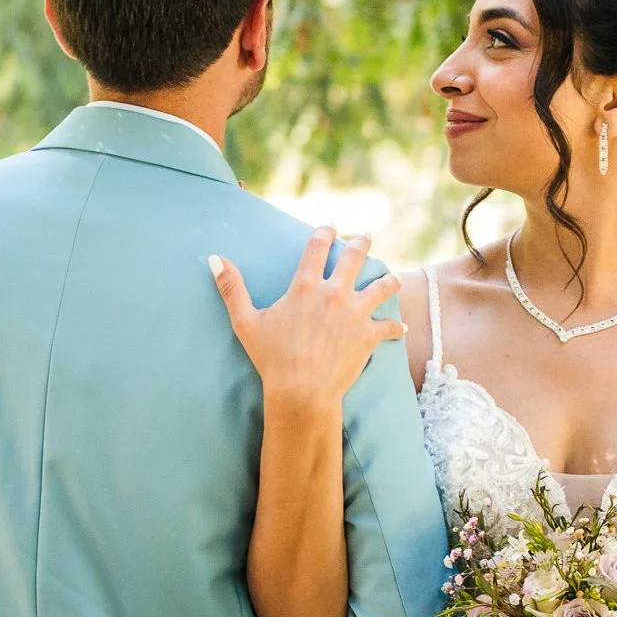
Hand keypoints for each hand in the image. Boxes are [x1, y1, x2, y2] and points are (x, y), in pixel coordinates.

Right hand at [210, 226, 405, 404]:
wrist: (302, 390)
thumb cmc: (272, 358)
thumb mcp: (246, 322)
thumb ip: (232, 288)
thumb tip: (215, 259)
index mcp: (306, 286)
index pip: (317, 247)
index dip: (324, 233)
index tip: (330, 226)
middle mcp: (334, 292)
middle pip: (354, 257)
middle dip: (362, 244)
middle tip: (366, 237)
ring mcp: (355, 313)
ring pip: (381, 287)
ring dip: (388, 280)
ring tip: (393, 277)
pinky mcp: (368, 335)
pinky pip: (388, 327)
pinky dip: (395, 328)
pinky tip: (400, 328)